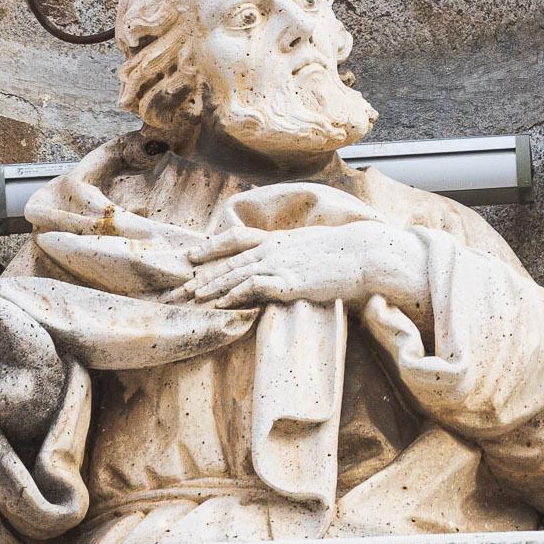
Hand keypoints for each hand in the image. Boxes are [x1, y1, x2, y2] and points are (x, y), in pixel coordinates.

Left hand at [167, 221, 431, 318]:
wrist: (367, 254)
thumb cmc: (349, 253)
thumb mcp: (316, 245)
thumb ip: (298, 251)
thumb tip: (295, 260)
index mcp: (279, 238)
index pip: (235, 238)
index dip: (210, 248)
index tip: (191, 257)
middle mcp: (272, 248)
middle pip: (226, 261)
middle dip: (199, 276)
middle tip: (176, 291)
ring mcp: (279, 263)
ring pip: (233, 274)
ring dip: (209, 288)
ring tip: (190, 300)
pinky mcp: (287, 280)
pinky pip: (252, 286)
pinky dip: (233, 295)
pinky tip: (220, 304)